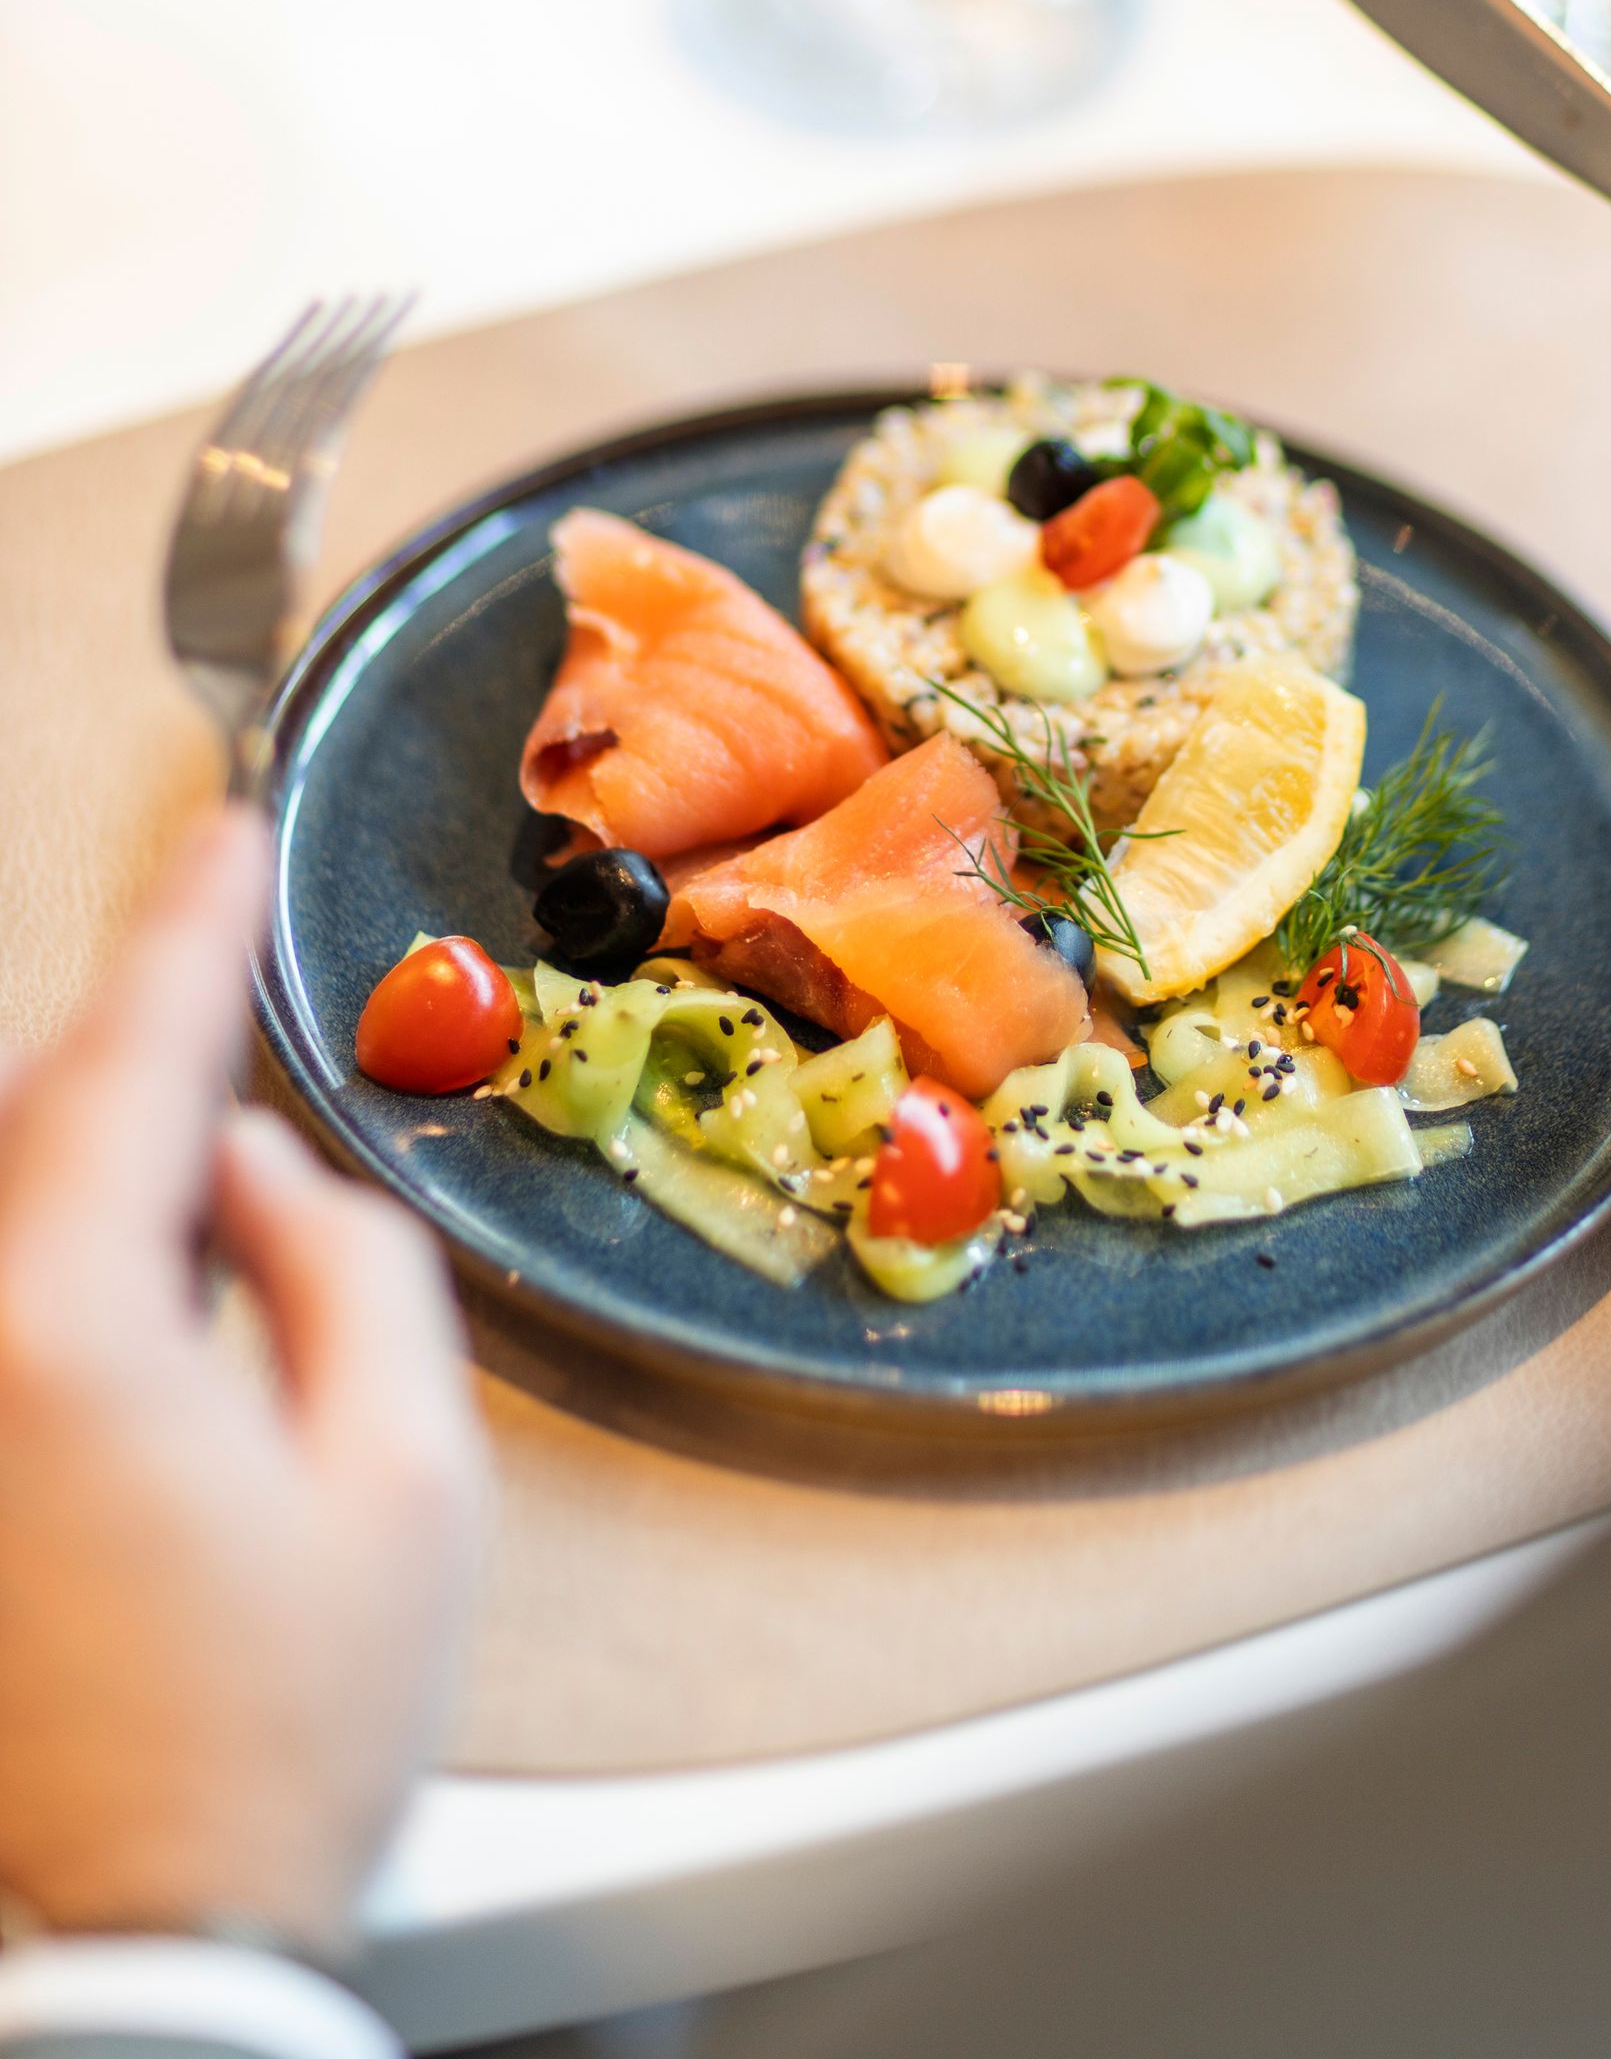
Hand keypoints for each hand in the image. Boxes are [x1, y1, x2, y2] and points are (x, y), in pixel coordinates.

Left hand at [0, 810, 486, 1948]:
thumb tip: (263, 1168)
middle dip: (124, 1037)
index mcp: (66, 1336)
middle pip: (29, 1119)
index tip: (220, 827)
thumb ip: (347, 1271)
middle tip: (213, 980)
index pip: (126, 1063)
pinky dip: (58, 1253)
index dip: (186, 927)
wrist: (135, 1952)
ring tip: (198, 1184)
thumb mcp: (407, 1489)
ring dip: (86, 1152)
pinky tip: (135, 1303)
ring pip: (2, 1206)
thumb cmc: (276, 1743)